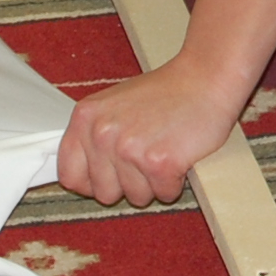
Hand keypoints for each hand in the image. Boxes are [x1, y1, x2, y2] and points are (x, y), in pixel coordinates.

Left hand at [57, 60, 247, 207]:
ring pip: (136, 197)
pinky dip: (176, 181)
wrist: (206, 78)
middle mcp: (102, 134)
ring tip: (164, 149)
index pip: (69, 175)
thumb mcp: (114, 105)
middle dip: (127, 183)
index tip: (111, 174)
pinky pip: (164, 194)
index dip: (92, 181)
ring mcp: (129, 149)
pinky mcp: (159, 163)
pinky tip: (179, 154)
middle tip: (146, 155)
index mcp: (85, 118)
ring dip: (154, 182)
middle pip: (104, 193)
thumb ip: (93, 136)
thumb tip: (79, 177)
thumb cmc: (165, 92)